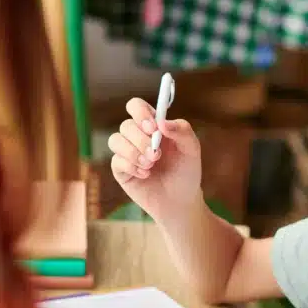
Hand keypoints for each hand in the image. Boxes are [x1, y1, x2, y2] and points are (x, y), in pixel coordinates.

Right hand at [108, 97, 202, 220]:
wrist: (181, 201)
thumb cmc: (186, 172)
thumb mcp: (192, 149)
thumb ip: (182, 130)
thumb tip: (161, 122)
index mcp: (153, 126)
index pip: (135, 106)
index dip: (140, 113)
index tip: (153, 128)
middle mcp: (137, 136)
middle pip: (126, 125)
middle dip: (141, 139)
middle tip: (156, 155)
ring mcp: (127, 152)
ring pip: (116, 140)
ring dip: (133, 153)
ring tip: (151, 165)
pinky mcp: (121, 170)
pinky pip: (116, 161)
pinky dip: (131, 167)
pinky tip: (146, 175)